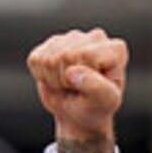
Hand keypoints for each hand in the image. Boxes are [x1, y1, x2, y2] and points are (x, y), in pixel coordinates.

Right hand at [29, 29, 125, 152]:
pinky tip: (55, 78)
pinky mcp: (51, 44)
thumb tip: (72, 71)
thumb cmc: (96, 107)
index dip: (81, 77)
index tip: (90, 89)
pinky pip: (35, 59)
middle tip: (76, 89)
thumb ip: (95, 87)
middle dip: (66, 80)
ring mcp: (73, 38)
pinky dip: (40, 75)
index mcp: (115, 49)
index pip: (86, 54)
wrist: (78, 115)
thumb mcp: (104, 102)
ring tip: (68, 84)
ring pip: (49, 58)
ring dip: (53, 79)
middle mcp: (96, 37)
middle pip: (65, 55)